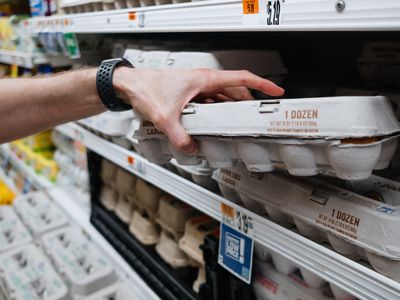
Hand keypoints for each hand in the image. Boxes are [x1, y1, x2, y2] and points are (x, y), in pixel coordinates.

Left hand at [114, 68, 283, 154]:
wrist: (130, 84)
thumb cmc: (146, 89)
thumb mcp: (165, 117)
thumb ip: (181, 137)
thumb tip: (193, 149)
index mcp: (204, 80)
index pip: (241, 78)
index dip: (262, 84)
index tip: (276, 91)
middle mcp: (203, 81)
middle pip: (235, 90)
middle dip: (249, 102)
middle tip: (259, 115)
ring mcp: (197, 87)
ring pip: (222, 97)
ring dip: (232, 108)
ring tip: (240, 123)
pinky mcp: (189, 94)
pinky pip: (210, 103)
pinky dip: (216, 112)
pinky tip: (214, 124)